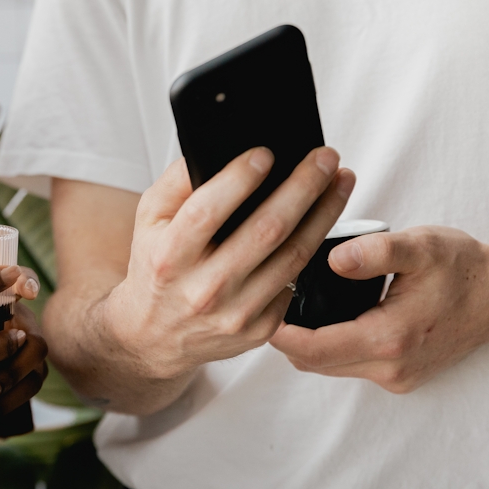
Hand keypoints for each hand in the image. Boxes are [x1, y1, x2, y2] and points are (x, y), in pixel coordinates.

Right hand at [102, 147, 354, 385]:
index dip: (240, 179)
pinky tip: (321, 222)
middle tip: (325, 158)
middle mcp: (203, 289)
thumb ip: (177, 183)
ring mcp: (235, 313)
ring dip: (324, 214)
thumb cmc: (156, 269)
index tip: (267, 152)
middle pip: (266, 231)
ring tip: (339, 183)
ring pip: (294, 256)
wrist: (156, 337)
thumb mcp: (149, 222)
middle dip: (303, 187)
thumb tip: (216, 151)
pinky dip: (311, 248)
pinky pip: (294, 281)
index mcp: (170, 257)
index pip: (208, 211)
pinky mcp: (259, 329)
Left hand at [270, 226, 488, 392]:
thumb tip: (332, 260)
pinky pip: (350, 367)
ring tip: (294, 306)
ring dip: (308, 343)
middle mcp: (391, 367)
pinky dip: (332, 347)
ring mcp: (397, 377)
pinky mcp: (401, 377)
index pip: (312, 349)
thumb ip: (374, 252)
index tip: (260, 307)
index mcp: (389, 338)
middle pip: (314, 363)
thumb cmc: (463, 268)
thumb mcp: (420, 246)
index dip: (278, 332)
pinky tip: (327, 317)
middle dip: (286, 337)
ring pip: (329, 367)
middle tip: (270, 301)